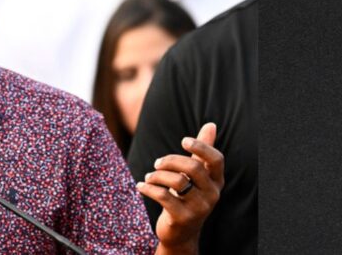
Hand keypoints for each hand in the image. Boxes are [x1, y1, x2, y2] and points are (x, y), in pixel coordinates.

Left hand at [140, 123, 224, 253]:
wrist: (181, 233)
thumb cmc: (188, 197)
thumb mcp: (197, 175)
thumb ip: (202, 152)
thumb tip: (211, 125)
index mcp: (217, 181)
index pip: (216, 159)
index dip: (201, 147)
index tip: (183, 141)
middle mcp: (212, 194)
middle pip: (193, 167)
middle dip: (170, 161)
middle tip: (157, 163)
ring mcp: (199, 208)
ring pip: (176, 181)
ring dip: (157, 175)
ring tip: (149, 177)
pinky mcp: (183, 218)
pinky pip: (163, 196)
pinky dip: (148, 188)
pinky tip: (140, 186)